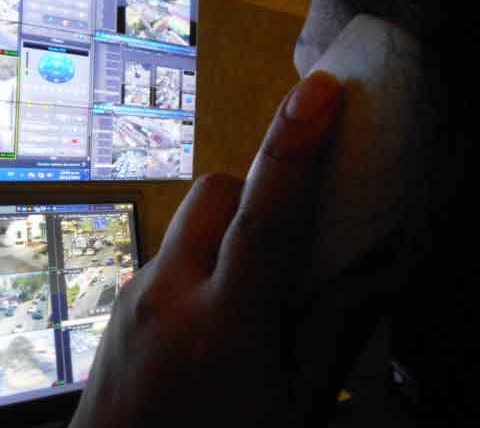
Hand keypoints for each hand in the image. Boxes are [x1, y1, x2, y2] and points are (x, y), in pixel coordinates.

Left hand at [69, 71, 344, 426]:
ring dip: (225, 230)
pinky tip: (206, 311)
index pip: (265, 219)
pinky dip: (198, 259)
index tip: (317, 92)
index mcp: (225, 326)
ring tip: (245, 284)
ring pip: (188, 220)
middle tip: (282, 236)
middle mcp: (170, 295)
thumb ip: (330, 332)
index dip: (295, 149)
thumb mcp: (291, 404)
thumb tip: (367, 270)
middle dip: (256, 192)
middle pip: (214, 193)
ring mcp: (137, 293)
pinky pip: (168, 251)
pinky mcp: (122, 298)